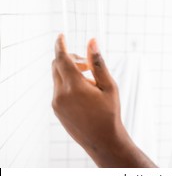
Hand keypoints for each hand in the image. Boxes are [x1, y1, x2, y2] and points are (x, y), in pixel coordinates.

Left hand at [52, 34, 155, 166]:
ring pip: (57, 77)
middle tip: (88, 64)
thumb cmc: (110, 113)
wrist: (103, 141)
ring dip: (70, 71)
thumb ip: (98, 63)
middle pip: (57, 65)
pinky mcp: (56, 110)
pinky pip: (58, 89)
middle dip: (70, 58)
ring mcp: (56, 103)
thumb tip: (92, 41)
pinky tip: (85, 93)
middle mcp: (60, 94)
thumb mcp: (109, 86)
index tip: (61, 35)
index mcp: (75, 87)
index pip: (61, 58)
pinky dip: (68, 83)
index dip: (60, 44)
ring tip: (91, 82)